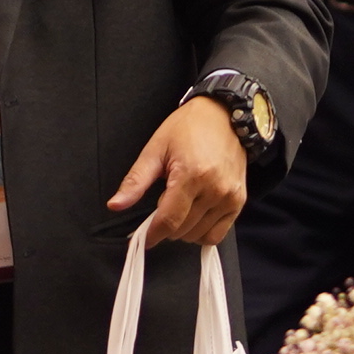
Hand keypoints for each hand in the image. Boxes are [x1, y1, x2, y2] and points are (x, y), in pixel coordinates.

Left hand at [108, 96, 246, 249]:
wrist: (223, 115)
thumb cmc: (188, 128)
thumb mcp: (155, 150)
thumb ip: (136, 181)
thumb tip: (115, 205)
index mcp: (191, 175)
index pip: (169, 220)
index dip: (152, 234)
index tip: (143, 238)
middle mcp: (215, 189)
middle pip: (182, 230)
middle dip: (166, 226)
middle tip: (162, 205)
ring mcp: (229, 197)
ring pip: (199, 235)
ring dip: (183, 229)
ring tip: (180, 205)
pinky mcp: (239, 201)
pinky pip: (217, 234)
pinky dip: (202, 232)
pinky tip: (194, 216)